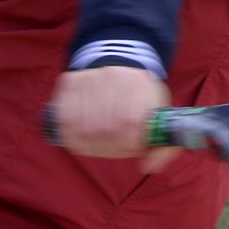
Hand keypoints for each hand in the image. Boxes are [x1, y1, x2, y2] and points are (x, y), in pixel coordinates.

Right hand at [50, 66, 178, 173]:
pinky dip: (71, 134)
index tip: (132, 146)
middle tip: (114, 145)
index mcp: (141, 86)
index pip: (129, 128)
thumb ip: (164, 146)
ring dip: (91, 143)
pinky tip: (82, 134)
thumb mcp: (161, 114)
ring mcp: (90, 78)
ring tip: (99, 141)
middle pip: (105, 131)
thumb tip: (149, 167)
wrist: (121, 61)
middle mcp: (114, 78)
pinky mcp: (71, 82)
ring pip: (83, 129)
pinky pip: (64, 120)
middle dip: (110, 147)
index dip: (129, 146)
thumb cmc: (141, 96)